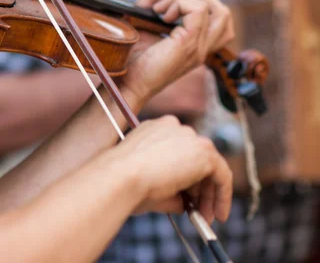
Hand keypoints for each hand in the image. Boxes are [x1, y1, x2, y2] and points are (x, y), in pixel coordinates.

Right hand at [114, 116, 232, 222]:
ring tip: (206, 218)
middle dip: (200, 188)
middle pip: (197, 159)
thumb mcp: (149, 181)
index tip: (188, 198)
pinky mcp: (203, 151)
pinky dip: (222, 195)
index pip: (180, 153)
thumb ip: (171, 187)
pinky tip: (218, 213)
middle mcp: (174, 127)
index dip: (187, 178)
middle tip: (200, 212)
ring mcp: (190, 136)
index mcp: (156, 129)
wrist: (122, 177)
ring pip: (210, 167)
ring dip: (210, 195)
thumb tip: (185, 204)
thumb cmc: (126, 181)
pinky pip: (222, 174)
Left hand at [116, 0, 234, 101]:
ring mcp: (198, 48)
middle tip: (166, 8)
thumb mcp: (142, 22)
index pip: (219, 19)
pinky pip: (198, 10)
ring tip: (164, 11)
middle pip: (225, 13)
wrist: (124, 83)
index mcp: (196, 45)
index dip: (194, 3)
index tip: (162, 10)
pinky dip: (179, 2)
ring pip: (219, 9)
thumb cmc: (130, 59)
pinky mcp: (188, 45)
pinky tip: (161, 15)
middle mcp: (202, 48)